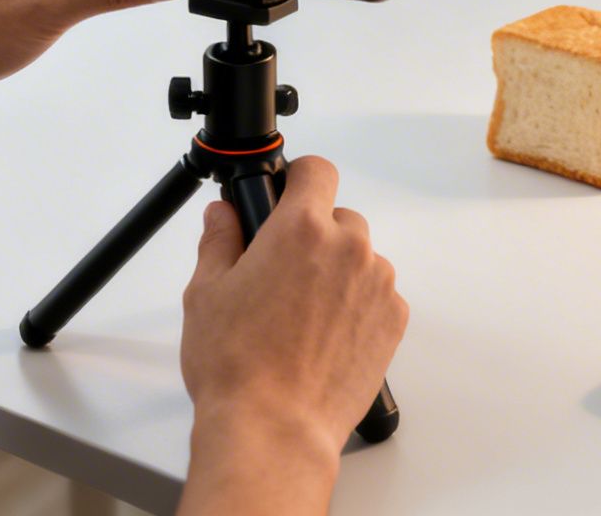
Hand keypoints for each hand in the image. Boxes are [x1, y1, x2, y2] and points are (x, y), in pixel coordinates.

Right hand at [181, 157, 407, 483]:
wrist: (275, 428)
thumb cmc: (238, 367)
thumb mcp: (206, 293)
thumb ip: (219, 241)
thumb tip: (223, 215)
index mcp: (301, 230)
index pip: (317, 171)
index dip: (299, 179)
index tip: (288, 194)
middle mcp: (348, 249)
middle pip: (339, 219)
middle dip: (314, 237)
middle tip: (282, 275)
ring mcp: (377, 285)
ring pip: (360, 260)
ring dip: (338, 274)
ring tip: (301, 317)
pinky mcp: (394, 321)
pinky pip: (377, 296)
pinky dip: (357, 307)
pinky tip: (324, 337)